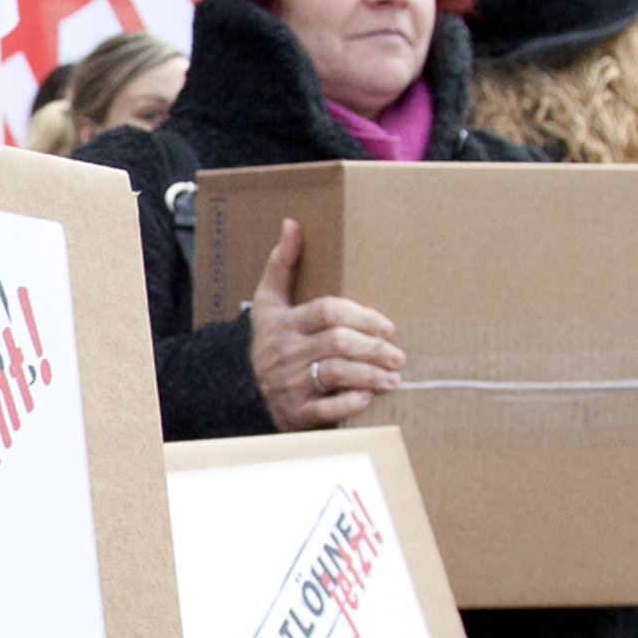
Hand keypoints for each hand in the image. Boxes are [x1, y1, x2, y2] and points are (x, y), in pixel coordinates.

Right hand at [246, 220, 402, 432]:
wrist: (240, 389)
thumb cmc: (267, 341)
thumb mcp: (268, 302)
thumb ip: (282, 264)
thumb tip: (292, 224)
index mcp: (286, 323)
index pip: (326, 312)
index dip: (359, 316)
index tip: (386, 326)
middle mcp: (288, 353)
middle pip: (337, 343)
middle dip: (371, 348)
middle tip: (397, 355)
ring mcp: (292, 384)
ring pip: (335, 374)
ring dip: (368, 375)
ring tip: (393, 377)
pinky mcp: (296, 413)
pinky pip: (326, 410)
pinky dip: (349, 404)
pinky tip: (368, 397)